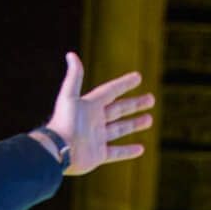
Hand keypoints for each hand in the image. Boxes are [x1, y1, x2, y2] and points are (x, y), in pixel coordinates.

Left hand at [46, 52, 153, 175]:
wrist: (59, 150)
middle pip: (118, 109)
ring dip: (134, 124)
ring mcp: (97, 138)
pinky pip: (116, 152)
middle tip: (151, 99)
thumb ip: (74, 77)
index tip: (138, 77)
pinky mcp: (98, 155)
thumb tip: (71, 54)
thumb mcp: (69, 96)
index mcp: (89, 106)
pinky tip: (141, 148)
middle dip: (135, 104)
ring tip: (149, 119)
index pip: (110, 91)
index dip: (124, 84)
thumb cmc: (64, 122)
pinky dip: (128, 151)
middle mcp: (94, 121)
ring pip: (120, 129)